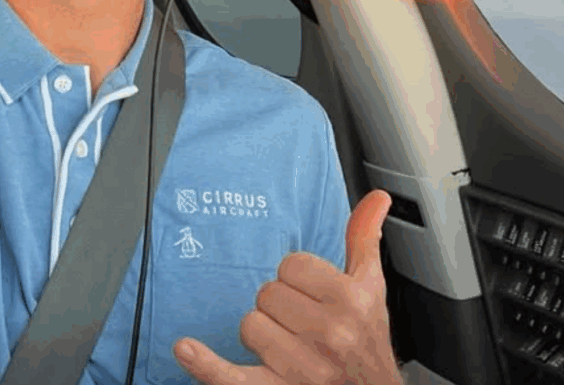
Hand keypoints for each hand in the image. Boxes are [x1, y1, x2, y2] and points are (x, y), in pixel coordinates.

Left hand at [173, 190, 401, 384]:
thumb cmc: (367, 343)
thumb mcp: (372, 290)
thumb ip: (365, 239)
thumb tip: (378, 198)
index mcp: (351, 301)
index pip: (292, 265)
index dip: (298, 278)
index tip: (313, 296)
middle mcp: (330, 334)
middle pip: (268, 293)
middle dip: (281, 307)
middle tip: (303, 324)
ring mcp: (303, 368)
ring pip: (250, 325)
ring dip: (263, 335)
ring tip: (290, 347)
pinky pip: (233, 377)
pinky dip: (206, 364)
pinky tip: (185, 348)